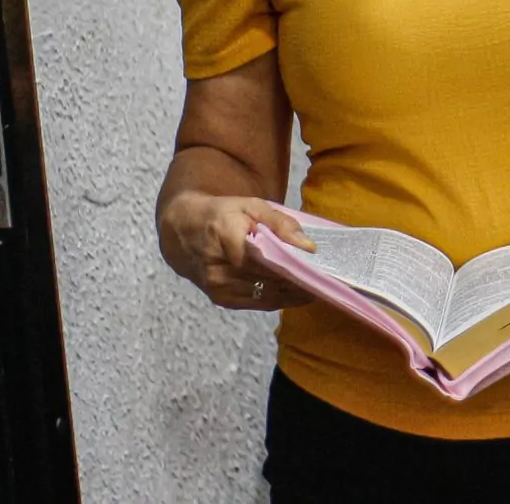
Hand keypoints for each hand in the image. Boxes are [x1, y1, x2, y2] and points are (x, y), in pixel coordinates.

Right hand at [157, 191, 315, 311]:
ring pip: (264, 295)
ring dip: (291, 293)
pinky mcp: (219, 298)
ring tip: (315, 286)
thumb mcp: (252, 206)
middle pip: (269, 279)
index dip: (294, 266)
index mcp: (226, 235)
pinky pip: (256, 303)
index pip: (267, 258)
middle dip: (299, 280)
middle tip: (326, 278)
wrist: (183, 230)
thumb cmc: (223, 214)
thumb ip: (281, 223)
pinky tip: (295, 294)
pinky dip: (277, 299)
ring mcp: (217, 285)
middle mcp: (218, 265)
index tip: (319, 267)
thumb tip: (308, 247)